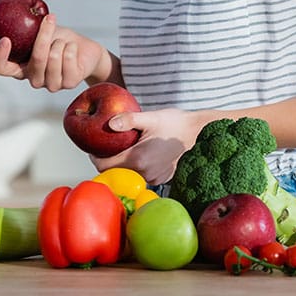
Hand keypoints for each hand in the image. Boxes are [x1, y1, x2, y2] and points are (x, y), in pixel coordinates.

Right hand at [0, 15, 106, 91]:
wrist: (85, 50)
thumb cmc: (60, 40)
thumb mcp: (42, 32)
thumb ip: (30, 29)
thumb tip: (20, 12)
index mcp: (21, 68)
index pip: (1, 69)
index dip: (0, 56)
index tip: (5, 39)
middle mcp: (34, 79)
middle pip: (36, 58)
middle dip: (44, 35)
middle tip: (50, 19)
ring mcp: (51, 84)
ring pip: (53, 58)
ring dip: (61, 43)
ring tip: (63, 43)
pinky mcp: (69, 83)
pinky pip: (68, 59)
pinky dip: (71, 47)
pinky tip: (72, 49)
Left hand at [89, 108, 209, 184]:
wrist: (201, 134)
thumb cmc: (177, 123)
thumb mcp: (152, 117)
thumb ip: (129, 120)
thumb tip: (109, 123)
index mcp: (138, 159)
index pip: (104, 166)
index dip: (94, 156)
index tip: (94, 145)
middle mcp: (145, 173)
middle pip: (114, 172)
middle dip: (106, 160)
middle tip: (104, 144)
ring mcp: (153, 178)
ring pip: (127, 174)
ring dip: (120, 163)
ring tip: (120, 147)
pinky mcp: (160, 178)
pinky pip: (140, 175)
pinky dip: (134, 166)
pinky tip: (137, 152)